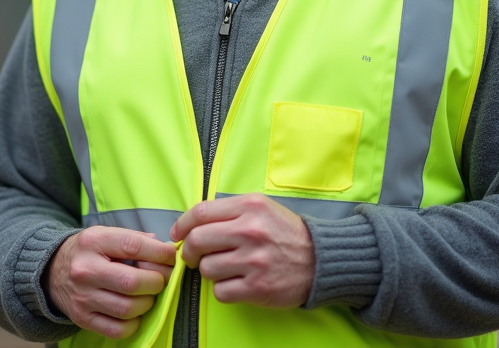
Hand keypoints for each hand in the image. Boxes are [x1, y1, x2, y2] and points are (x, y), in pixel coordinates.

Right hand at [45, 227, 176, 339]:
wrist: (51, 271)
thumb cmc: (88, 252)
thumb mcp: (105, 235)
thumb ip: (135, 239)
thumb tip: (166, 251)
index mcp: (94, 242)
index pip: (133, 246)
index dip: (159, 253)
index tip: (171, 258)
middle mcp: (85, 269)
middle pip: (131, 282)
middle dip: (156, 282)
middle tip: (161, 280)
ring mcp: (82, 297)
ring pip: (127, 309)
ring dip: (147, 303)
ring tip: (148, 295)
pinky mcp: (82, 318)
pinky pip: (117, 329)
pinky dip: (134, 323)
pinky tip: (135, 313)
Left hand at [170, 194, 314, 307]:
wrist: (321, 259)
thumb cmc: (286, 233)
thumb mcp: (261, 208)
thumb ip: (229, 211)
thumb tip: (191, 223)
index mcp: (249, 207)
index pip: (200, 213)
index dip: (182, 225)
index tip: (177, 234)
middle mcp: (250, 231)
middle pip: (197, 241)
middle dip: (188, 251)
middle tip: (192, 256)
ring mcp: (254, 260)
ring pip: (206, 268)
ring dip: (209, 270)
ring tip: (224, 268)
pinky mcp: (258, 287)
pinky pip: (221, 291)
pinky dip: (223, 290)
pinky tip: (235, 282)